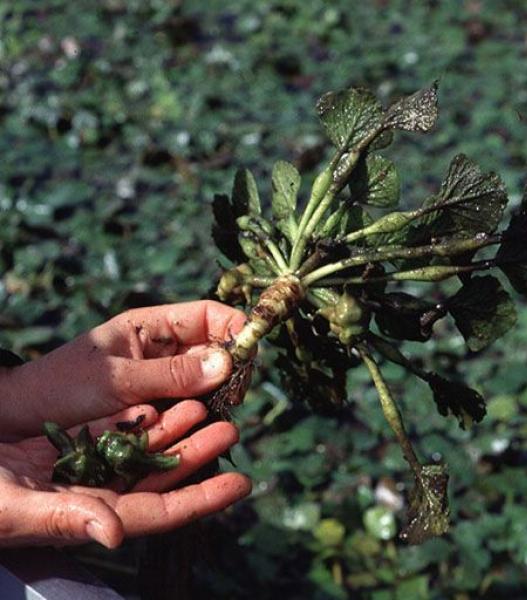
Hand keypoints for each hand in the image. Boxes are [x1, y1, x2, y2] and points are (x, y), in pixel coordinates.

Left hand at [0, 301, 246, 438]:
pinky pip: (194, 404)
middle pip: (215, 347)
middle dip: (232, 364)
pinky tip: (210, 424)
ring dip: (221, 391)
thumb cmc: (61, 387)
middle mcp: (163, 349)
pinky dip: (205, 412)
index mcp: (151, 326)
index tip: (250, 350)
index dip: (234, 326)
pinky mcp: (160, 408)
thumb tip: (228, 362)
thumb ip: (172, 374)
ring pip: (209, 379)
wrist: (22, 421)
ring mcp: (163, 379)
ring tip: (227, 408)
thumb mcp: (117, 379)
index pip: (208, 314)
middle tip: (239, 390)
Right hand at [0, 401, 250, 547]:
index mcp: (92, 515)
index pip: (161, 510)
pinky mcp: (80, 440)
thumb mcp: (14, 508)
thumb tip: (115, 534)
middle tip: (233, 427)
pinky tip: (169, 395)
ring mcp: (93, 464)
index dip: (202, 499)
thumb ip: (65, 520)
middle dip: (199, 453)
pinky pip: (124, 426)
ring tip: (210, 405)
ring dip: (180, 426)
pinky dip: (148, 413)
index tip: (242, 483)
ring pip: (149, 445)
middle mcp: (101, 491)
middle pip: (163, 473)